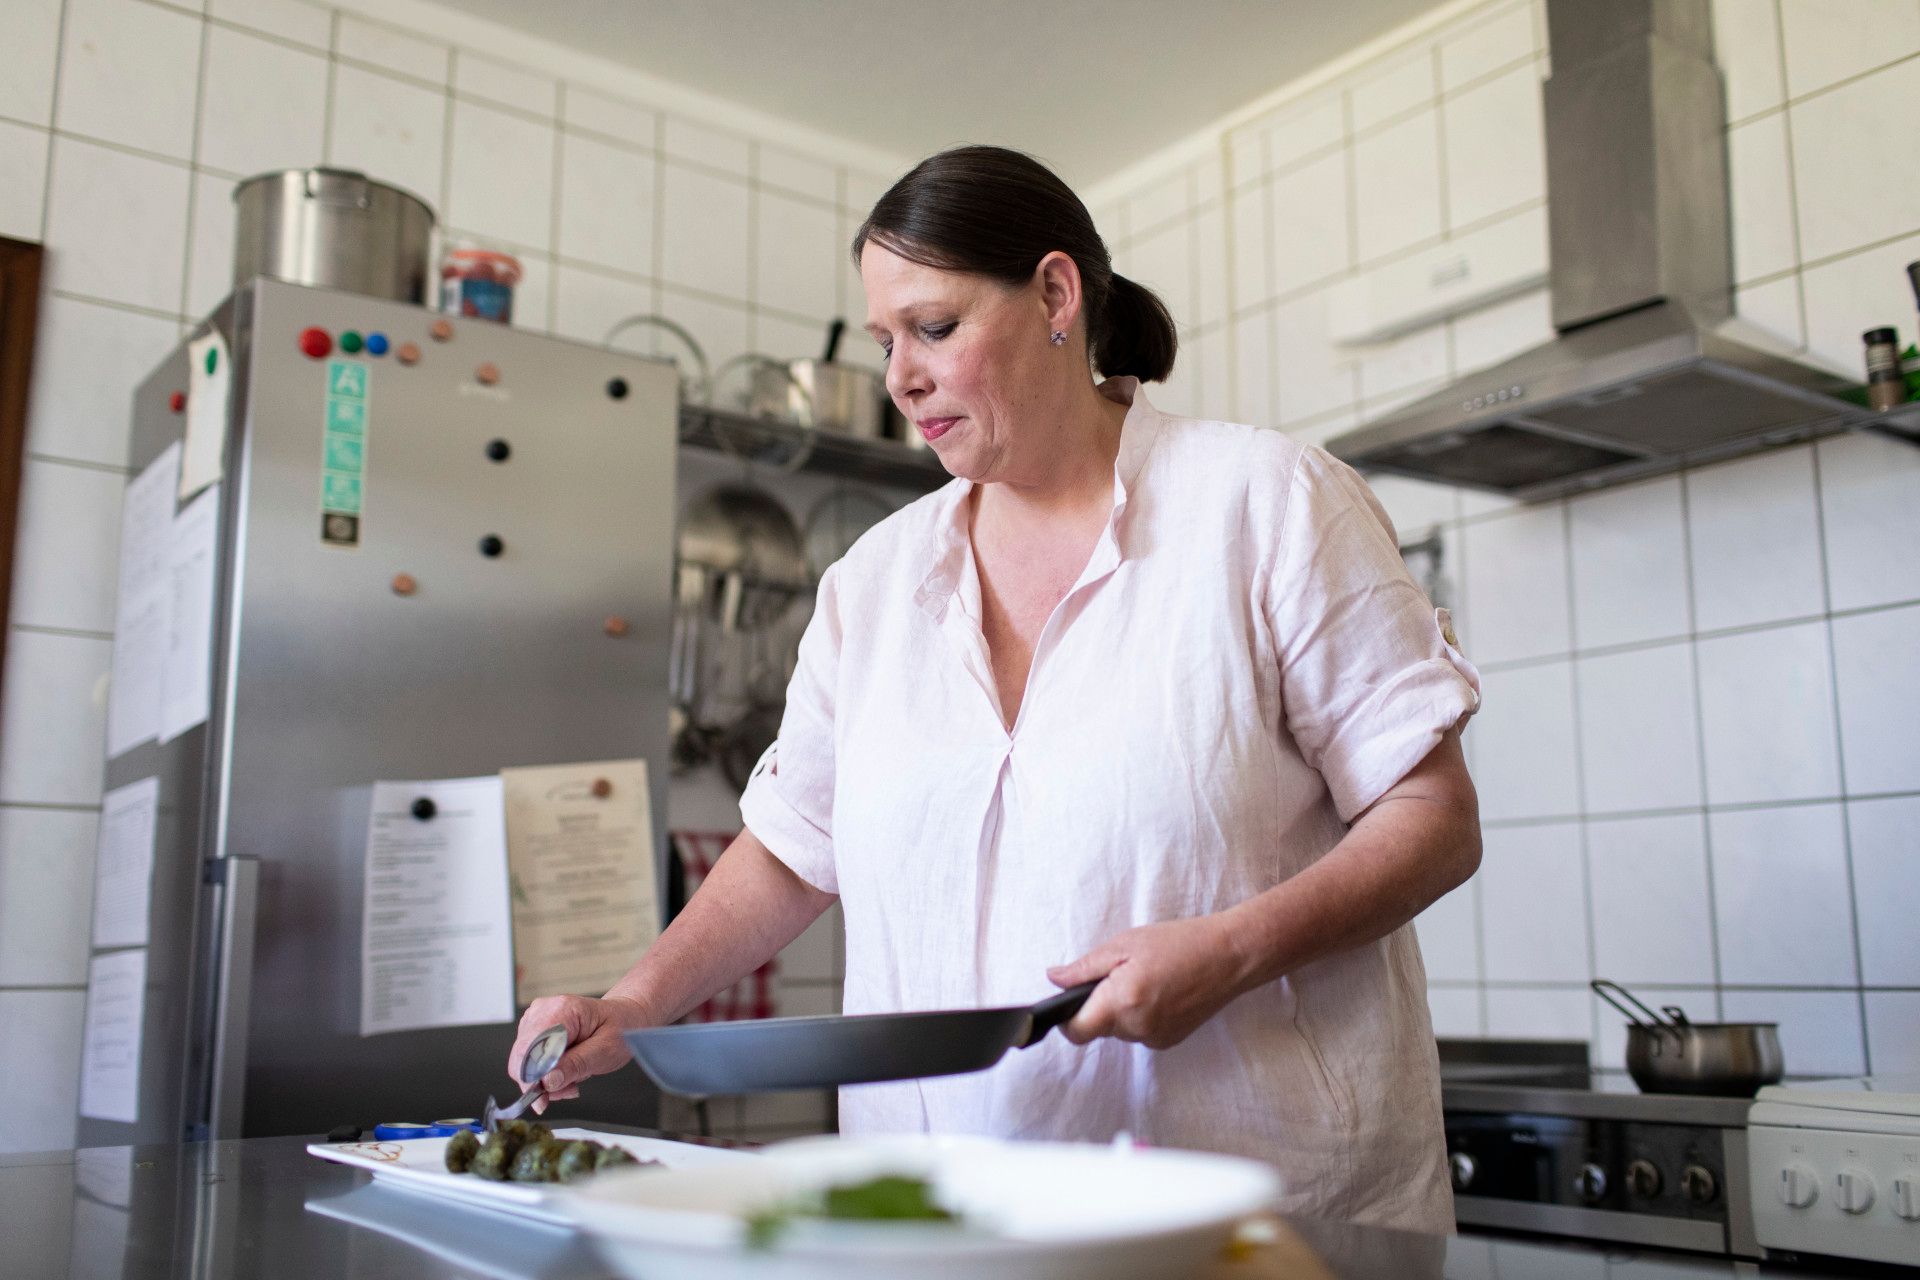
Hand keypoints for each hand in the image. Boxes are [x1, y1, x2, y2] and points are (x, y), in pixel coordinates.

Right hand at [506, 994, 651, 1111]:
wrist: (624, 1017)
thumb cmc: (620, 1028)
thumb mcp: (606, 1050)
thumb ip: (576, 1065)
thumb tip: (547, 1081)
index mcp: (561, 1010)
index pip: (530, 1048)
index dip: (533, 1078)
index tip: (545, 1098)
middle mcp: (543, 1011)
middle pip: (522, 1058)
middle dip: (543, 1082)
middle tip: (569, 1088)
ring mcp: (536, 1019)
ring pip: (524, 1064)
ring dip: (547, 1080)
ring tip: (574, 1076)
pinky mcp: (535, 1031)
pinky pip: (529, 1062)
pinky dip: (547, 1074)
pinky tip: (567, 1071)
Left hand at [1045, 913, 1251, 1050]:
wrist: (1230, 957)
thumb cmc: (1180, 943)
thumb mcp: (1125, 944)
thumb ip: (1084, 967)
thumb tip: (1054, 979)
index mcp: (1122, 1002)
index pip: (1076, 1031)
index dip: (1067, 1018)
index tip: (1071, 999)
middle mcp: (1137, 1028)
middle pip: (1098, 1029)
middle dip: (1099, 1005)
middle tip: (1119, 974)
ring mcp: (1155, 1039)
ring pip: (1120, 1030)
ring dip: (1122, 1009)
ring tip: (1146, 978)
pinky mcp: (1170, 1041)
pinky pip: (1140, 1031)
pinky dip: (1141, 1014)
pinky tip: (1160, 991)